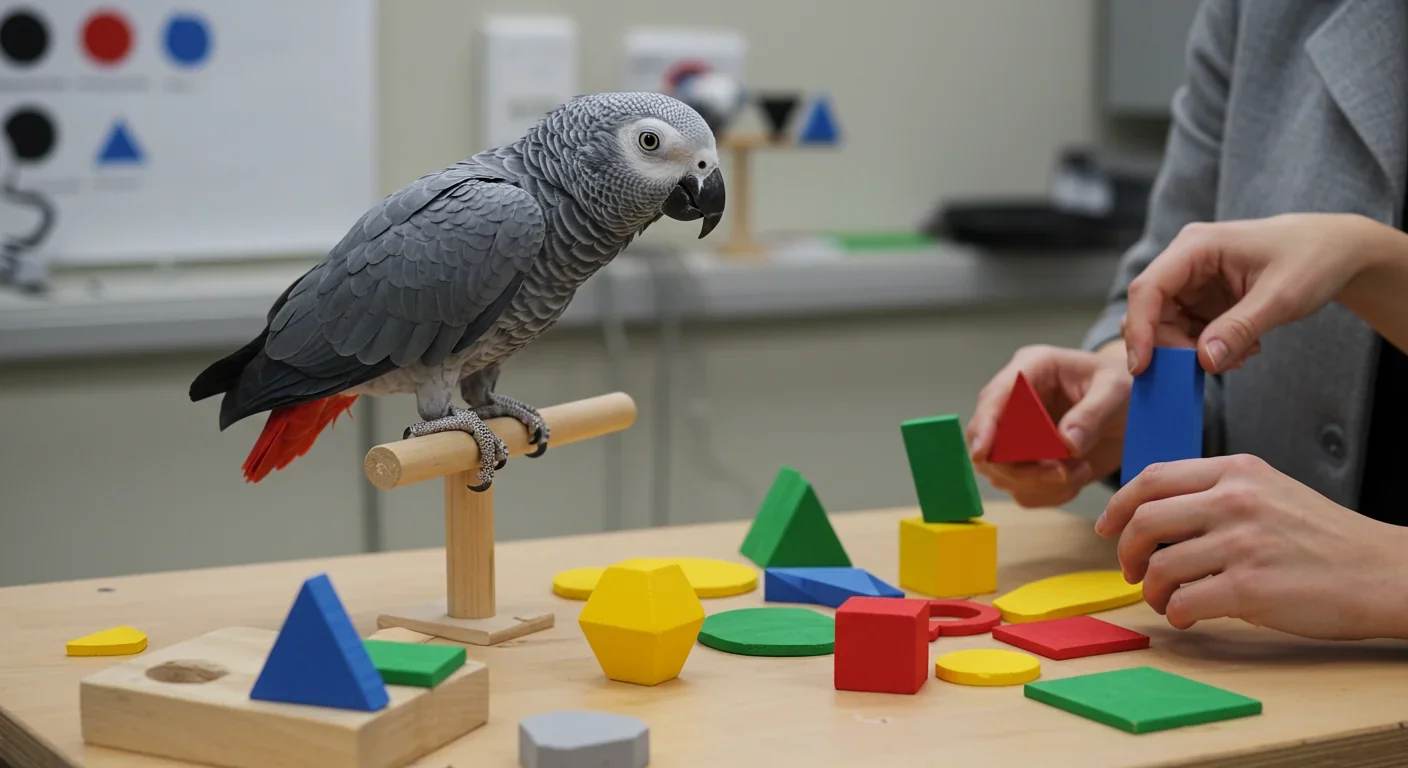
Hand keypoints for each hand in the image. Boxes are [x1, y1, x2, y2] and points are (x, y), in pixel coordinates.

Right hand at [968, 343, 1129, 507]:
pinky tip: (1075, 478)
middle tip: (1064, 472)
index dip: (984, 426)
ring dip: (1041, 483)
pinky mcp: (1027, 463)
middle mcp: (1014, 402)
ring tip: (1081, 470)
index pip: (993, 398)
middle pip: (991, 443)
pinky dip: (1049, 494)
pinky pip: (1023, 491)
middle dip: (1023, 468)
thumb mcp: (1115, 391)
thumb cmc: (1122, 388)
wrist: (1134, 410)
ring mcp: (1016, 436)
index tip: (982, 454)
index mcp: (1029, 369)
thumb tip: (1066, 444)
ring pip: (1003, 473)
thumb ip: (1091, 414)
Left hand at [1096, 454, 1407, 640]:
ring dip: (1150, 589)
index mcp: (1236, 472)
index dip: (1118, 505)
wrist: (1383, 571)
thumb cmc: (1323, 538)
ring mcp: (1242, 544)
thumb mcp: (1269, 491)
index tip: (1106, 528)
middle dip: (1123, 549)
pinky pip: (1184, 601)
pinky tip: (1187, 616)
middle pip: (1144, 520)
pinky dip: (1175, 613)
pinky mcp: (1250, 588)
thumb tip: (1153, 514)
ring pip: (1159, 565)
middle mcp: (1235, 501)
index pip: (1152, 478)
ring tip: (1163, 598)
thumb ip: (1216, 493)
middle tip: (1128, 569)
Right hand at [1122, 214, 1388, 374]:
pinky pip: (1189, 331)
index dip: (1139, 330)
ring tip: (1242, 355)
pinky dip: (1210, 348)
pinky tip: (1244, 349)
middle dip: (1177, 347)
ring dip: (1196, 351)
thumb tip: (1203, 361)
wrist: (1338, 251)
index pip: (1148, 289)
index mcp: (1196, 246)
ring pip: (1169, 326)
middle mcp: (1186, 261)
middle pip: (1153, 313)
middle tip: (1215, 367)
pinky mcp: (1204, 298)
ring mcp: (1194, 281)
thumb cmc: (1313, 258)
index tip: (1143, 367)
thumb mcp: (1280, 297)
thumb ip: (1239, 328)